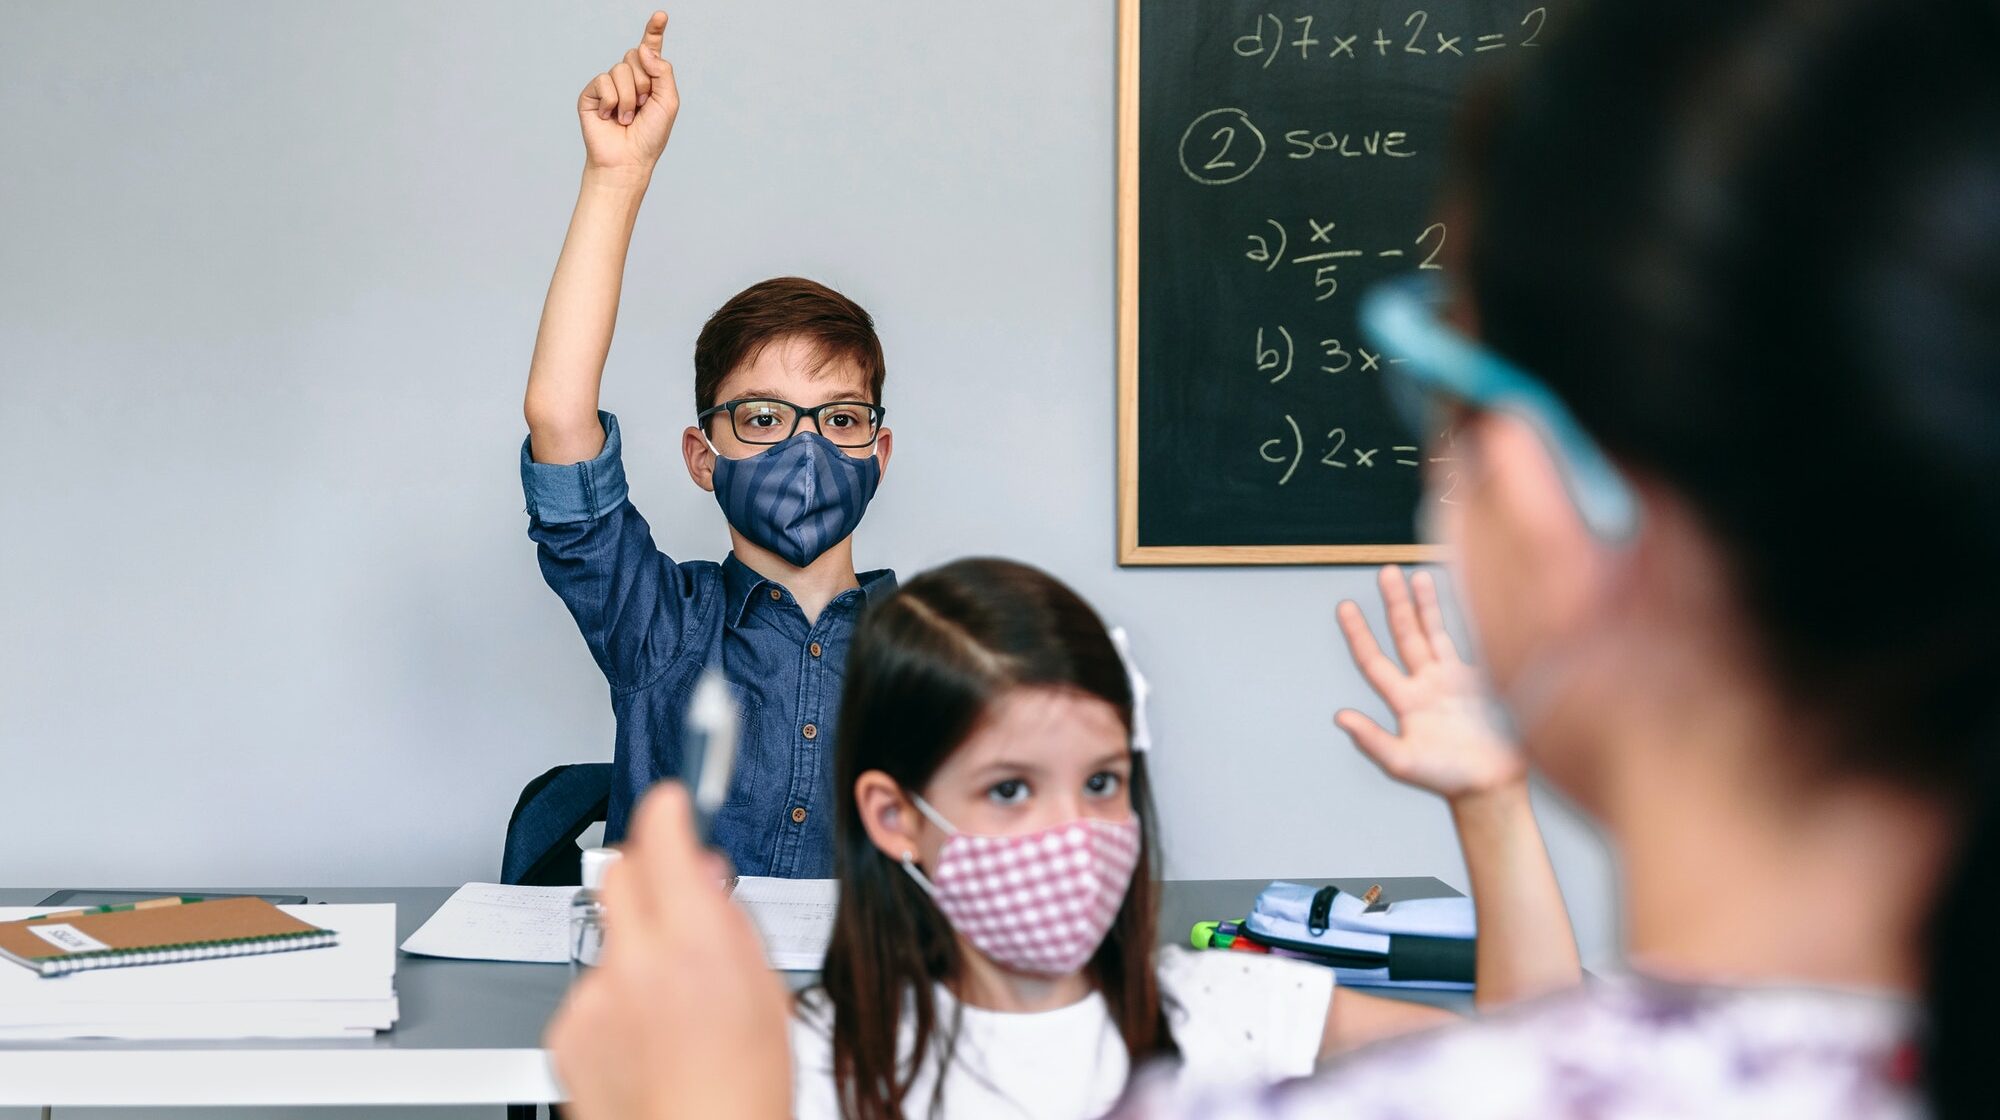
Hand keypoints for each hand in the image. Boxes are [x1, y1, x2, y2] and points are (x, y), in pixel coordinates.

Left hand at [545, 785, 791, 1119]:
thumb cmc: (743, 1090)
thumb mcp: (766, 989)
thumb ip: (730, 922)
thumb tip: (706, 879)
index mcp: (695, 939)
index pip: (662, 834)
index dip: (669, 809)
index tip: (673, 802)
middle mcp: (635, 957)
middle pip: (621, 872)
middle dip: (647, 874)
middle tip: (676, 904)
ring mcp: (593, 995)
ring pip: (606, 938)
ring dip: (634, 953)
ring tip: (670, 1009)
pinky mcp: (566, 1031)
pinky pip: (587, 992)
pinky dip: (612, 1004)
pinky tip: (644, 1040)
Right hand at [576, 11, 679, 177]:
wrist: (628, 160)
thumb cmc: (650, 136)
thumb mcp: (668, 102)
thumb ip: (662, 72)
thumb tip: (643, 48)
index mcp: (649, 79)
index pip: (650, 50)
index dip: (654, 31)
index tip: (661, 15)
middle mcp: (628, 78)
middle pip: (636, 55)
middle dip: (644, 82)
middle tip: (643, 107)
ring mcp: (608, 85)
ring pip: (621, 69)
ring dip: (630, 97)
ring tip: (627, 117)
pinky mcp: (592, 94)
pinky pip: (604, 81)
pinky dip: (613, 101)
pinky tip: (611, 117)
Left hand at [1334, 566, 1524, 802]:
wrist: (1494, 788)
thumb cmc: (1447, 780)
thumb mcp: (1403, 762)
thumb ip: (1372, 740)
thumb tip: (1339, 717)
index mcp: (1404, 702)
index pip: (1373, 661)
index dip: (1358, 634)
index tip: (1344, 606)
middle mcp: (1426, 686)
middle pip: (1405, 636)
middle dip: (1395, 604)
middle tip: (1385, 571)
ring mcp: (1454, 681)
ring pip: (1435, 633)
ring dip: (1425, 604)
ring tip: (1416, 574)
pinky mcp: (1482, 680)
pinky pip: (1470, 641)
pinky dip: (1464, 619)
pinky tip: (1461, 595)